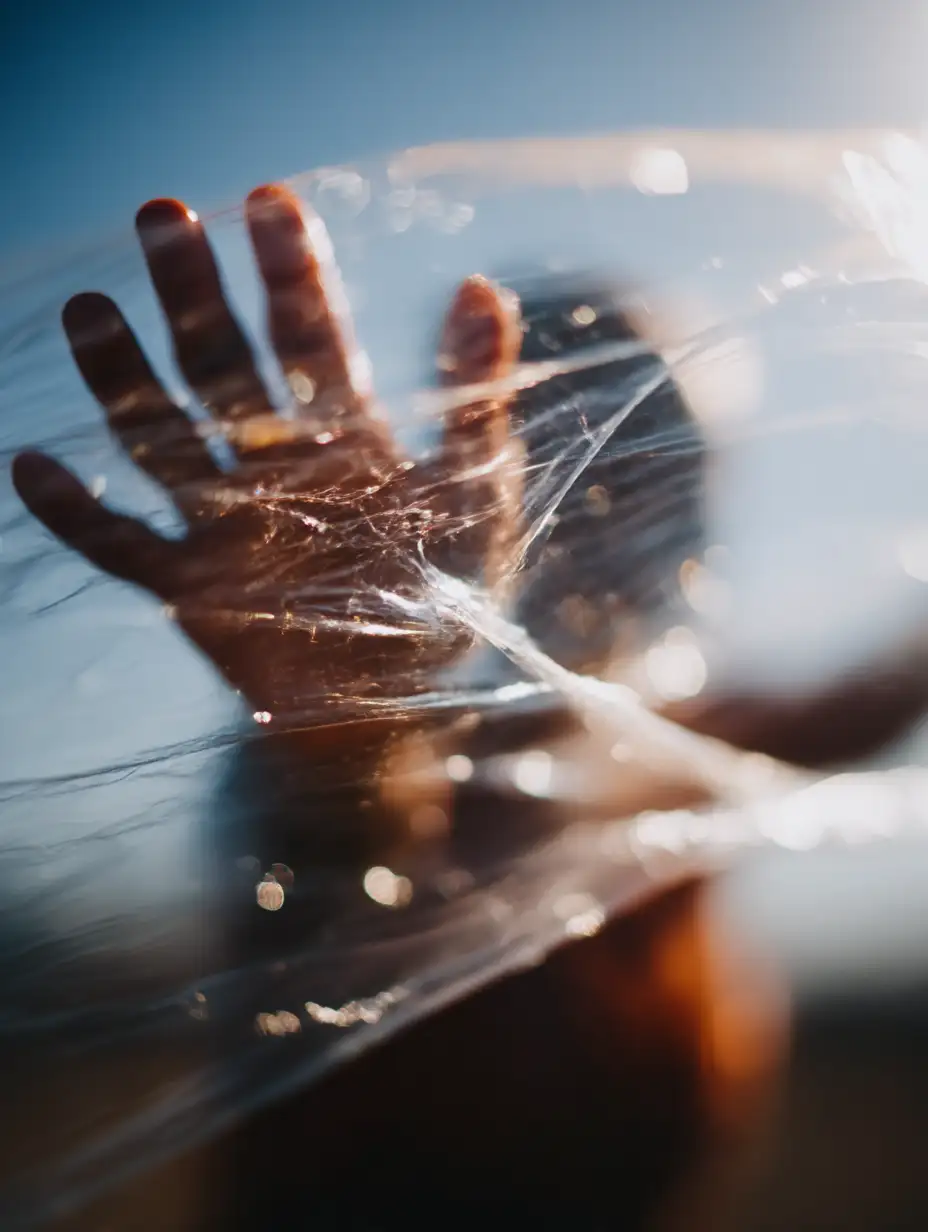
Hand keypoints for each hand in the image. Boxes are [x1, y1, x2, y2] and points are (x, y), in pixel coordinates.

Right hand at [12, 186, 522, 735]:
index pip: (311, 339)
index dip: (290, 275)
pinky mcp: (191, 588)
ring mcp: (226, 523)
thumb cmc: (444, 596)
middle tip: (160, 215)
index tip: (269, 203)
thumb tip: (483, 282)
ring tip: (88, 308)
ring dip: (123, 381)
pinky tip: (30, 465)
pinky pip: (121, 547)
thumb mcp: (478, 495)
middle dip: (194, 297)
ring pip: (162, 440)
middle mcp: (275, 467)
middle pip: (222, 369)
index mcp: (345, 438)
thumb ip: (476, 399)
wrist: (399, 704)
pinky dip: (78, 516)